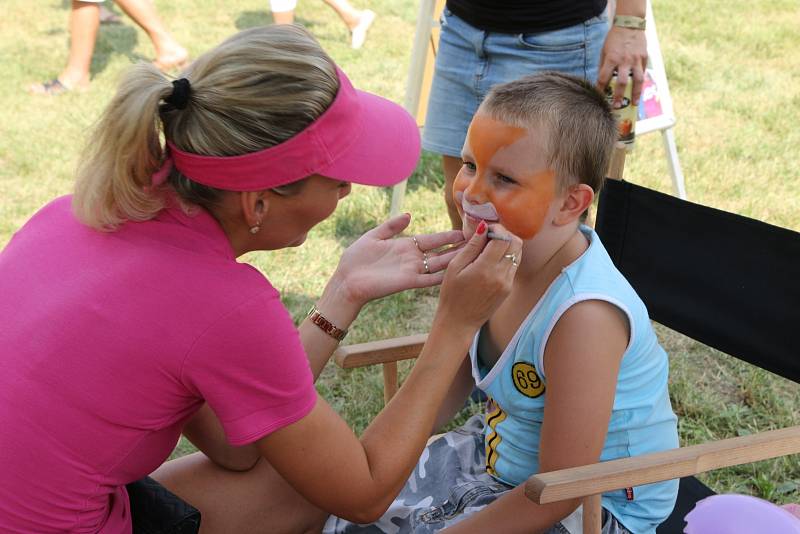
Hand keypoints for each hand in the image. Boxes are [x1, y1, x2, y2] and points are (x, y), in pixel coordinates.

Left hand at [329, 213, 464, 306]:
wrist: (347, 280)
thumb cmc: (356, 259)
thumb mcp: (373, 237)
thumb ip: (391, 226)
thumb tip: (408, 215)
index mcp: (405, 246)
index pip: (432, 239)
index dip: (448, 235)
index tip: (464, 229)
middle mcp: (412, 258)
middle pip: (441, 251)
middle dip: (458, 246)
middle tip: (478, 240)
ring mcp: (412, 270)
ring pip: (439, 264)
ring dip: (456, 259)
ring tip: (474, 253)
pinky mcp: (408, 282)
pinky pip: (429, 279)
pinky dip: (442, 276)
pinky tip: (457, 271)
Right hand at [435, 222, 521, 331]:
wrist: (459, 322)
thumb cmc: (452, 294)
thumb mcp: (455, 267)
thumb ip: (471, 246)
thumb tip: (484, 227)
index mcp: (486, 269)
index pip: (502, 238)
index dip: (496, 229)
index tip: (485, 230)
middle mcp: (501, 275)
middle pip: (515, 243)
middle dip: (504, 234)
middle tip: (489, 237)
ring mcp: (507, 283)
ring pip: (517, 253)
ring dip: (506, 245)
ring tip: (489, 249)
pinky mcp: (509, 288)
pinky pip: (513, 265)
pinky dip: (506, 257)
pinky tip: (490, 261)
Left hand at [596, 26, 647, 106]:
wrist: (629, 25)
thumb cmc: (614, 39)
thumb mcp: (604, 51)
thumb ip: (603, 66)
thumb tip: (601, 82)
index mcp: (611, 59)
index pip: (604, 78)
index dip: (601, 89)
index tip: (599, 98)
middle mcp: (624, 60)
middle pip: (622, 82)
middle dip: (618, 96)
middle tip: (616, 107)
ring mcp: (636, 60)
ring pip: (637, 80)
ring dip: (635, 93)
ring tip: (634, 104)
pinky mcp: (644, 58)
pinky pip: (643, 73)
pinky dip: (641, 83)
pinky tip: (639, 91)